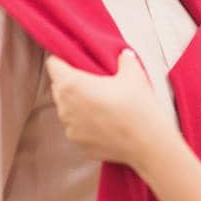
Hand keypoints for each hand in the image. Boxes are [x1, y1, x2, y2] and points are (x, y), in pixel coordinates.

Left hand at [47, 50, 176, 172]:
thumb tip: (122, 56)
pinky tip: (105, 122)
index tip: (76, 60)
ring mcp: (70, 128)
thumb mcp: (133, 72)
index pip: (53, 64)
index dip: (63, 59)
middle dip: (71, 82)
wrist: (147, 142)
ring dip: (78, 104)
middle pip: (58, 87)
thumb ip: (123, 58)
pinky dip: (85, 123)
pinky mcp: (78, 144)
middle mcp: (65, 107)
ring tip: (101, 103)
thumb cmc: (137, 106)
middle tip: (94, 81)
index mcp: (72, 84)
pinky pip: (76, 127)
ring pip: (67, 109)